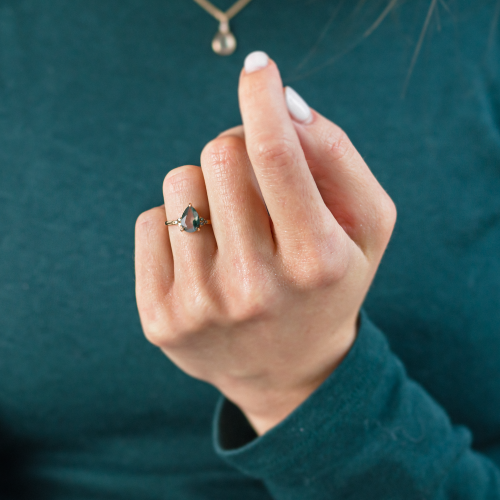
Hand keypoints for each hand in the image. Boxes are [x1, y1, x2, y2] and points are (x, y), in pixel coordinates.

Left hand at [135, 53, 395, 434]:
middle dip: (239, 150)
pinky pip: (149, 221)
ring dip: (207, 188)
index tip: (259, 70)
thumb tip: (282, 104)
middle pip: (222, 152)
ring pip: (180, 181)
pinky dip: (177, 224)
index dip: (262, 99)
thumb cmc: (330, 285)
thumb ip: (338, 157)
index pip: (276, 156)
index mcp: (316, 261)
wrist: (288, 369)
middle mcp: (255, 288)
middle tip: (257, 187)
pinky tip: (204, 260)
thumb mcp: (365, 227)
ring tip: (233, 231)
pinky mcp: (159, 318)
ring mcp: (200, 307)